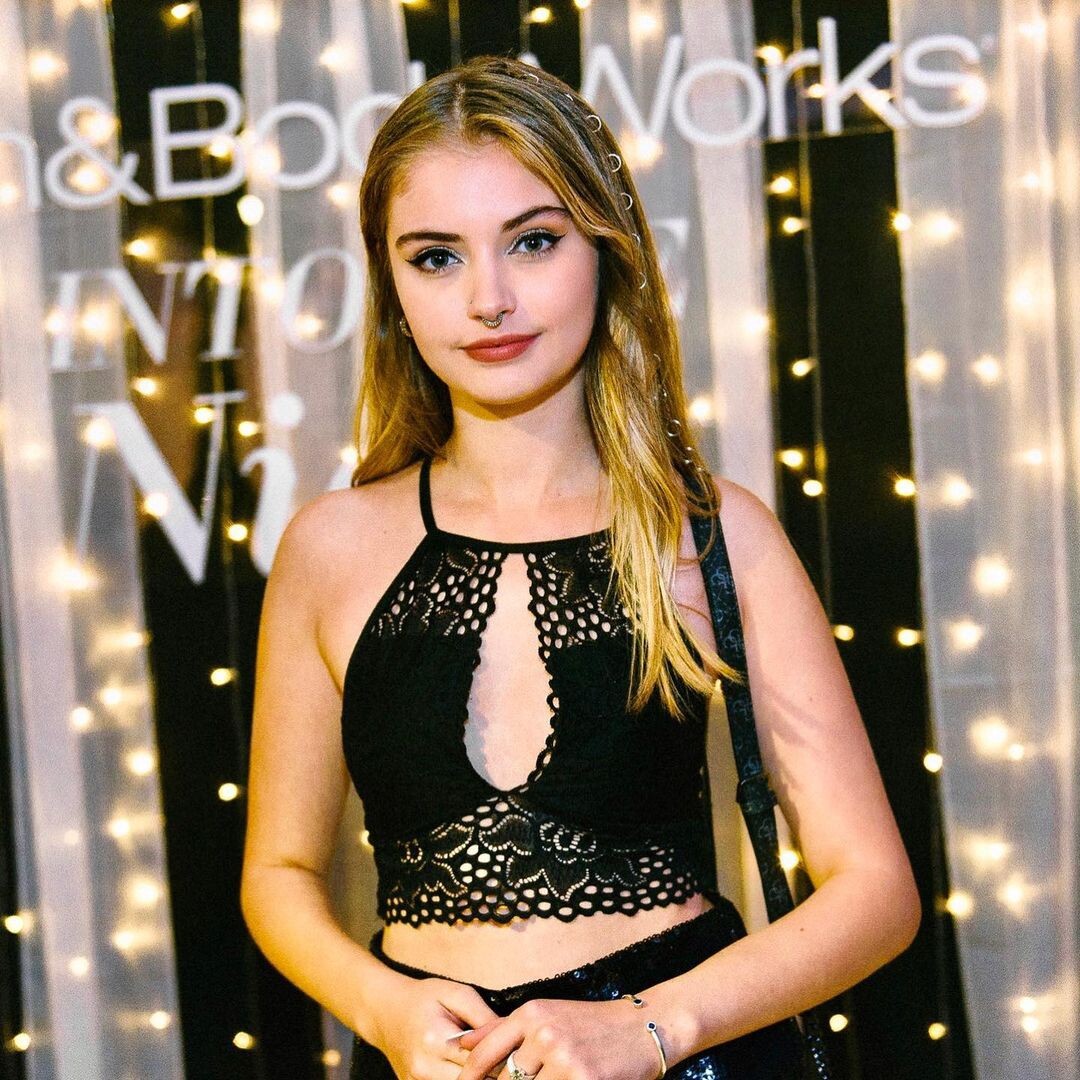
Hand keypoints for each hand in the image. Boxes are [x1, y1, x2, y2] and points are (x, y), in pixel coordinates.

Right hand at [366, 970, 505, 1079]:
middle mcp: (423, 1068)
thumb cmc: (423, 998)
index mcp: (435, 1040)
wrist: (384, 1011)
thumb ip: (483, 1016)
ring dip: (478, 1078)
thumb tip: (510, 1034)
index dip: (502, 1056)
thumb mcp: (455, 994)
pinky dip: (463, 1079)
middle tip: (510, 1059)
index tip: (517, 1048)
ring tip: (492, 1065)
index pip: (480, 1059)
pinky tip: (473, 1070)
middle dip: (493, 1072)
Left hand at [456, 998, 662, 1079]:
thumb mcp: (545, 1015)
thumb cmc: (589, 1025)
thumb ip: (502, 1029)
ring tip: (552, 1077)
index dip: (467, 1079)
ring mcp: (564, 1058)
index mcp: (530, 1014)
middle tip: (527, 1078)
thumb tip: (461, 1044)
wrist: (641, 1029)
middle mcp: (543, 1033)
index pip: (483, 1054)